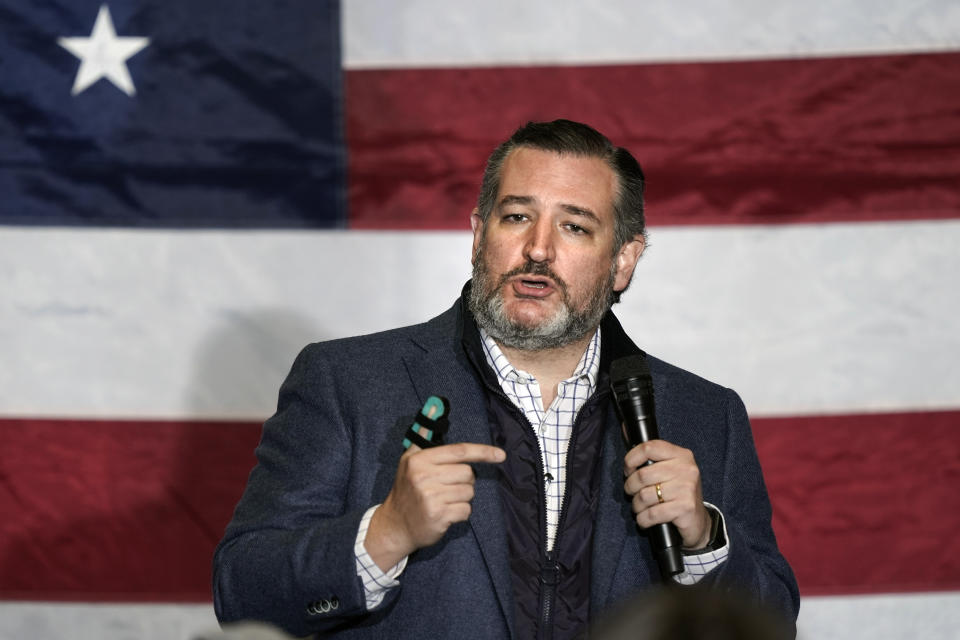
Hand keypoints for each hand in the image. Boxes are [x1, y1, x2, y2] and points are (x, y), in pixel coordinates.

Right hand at [366, 442, 504, 570]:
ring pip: (469, 492)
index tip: (500, 455)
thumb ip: (424, 434)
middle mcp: (424, 477)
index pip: (459, 451)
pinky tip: (446, 513)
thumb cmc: (407, 489)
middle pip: (468, 473)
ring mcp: (431, 497)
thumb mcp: (410, 459)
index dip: (483, 452)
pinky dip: (460, 513)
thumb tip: (435, 405)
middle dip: (464, 481)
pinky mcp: (438, 516)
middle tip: (447, 487)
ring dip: (462, 498)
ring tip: (444, 500)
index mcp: (420, 460)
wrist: (395, 525)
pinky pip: (466, 510)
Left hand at [623, 440, 710, 548]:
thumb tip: (626, 438)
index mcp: (681, 455)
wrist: (698, 521)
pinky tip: (645, 520)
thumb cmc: (678, 494)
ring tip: (640, 508)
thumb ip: (651, 459)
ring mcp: (687, 488)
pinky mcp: (685, 507)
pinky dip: (643, 519)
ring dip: (636, 506)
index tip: (628, 470)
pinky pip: (652, 514)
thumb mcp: (669, 471)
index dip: (631, 459)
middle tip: (631, 493)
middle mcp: (686, 469)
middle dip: (630, 487)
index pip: (649, 447)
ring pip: (644, 496)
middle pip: (642, 475)